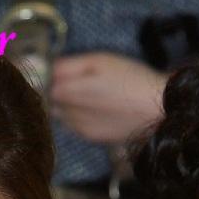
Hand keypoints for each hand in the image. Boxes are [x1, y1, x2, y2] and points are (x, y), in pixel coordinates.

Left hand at [50, 52, 165, 144]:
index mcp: (66, 91)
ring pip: (61, 115)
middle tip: (78, 81)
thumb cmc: (129, 78)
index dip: (49, 76)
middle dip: (58, 91)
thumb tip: (48, 68)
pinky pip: (75, 126)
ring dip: (68, 105)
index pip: (43, 84)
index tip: (60, 70)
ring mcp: (79, 128)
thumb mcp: (99, 60)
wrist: (155, 108)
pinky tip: (97, 108)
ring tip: (90, 95)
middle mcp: (68, 114)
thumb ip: (68, 66)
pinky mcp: (91, 137)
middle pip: (50, 101)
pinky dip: (79, 117)